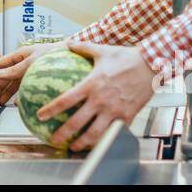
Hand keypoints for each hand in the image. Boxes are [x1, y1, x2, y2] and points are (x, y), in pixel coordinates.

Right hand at [0, 41, 62, 104]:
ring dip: (7, 93)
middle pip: (6, 75)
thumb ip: (15, 69)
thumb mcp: (31, 61)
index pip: (0, 64)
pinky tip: (16, 103)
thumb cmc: (54, 52)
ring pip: (14, 83)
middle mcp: (24, 62)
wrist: (73, 54)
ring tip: (0, 102)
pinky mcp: (38, 78)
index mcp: (20, 55)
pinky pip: (24, 88)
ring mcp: (31, 71)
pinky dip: (19, 95)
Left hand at [40, 43, 155, 152]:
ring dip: (82, 143)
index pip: (65, 100)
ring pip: (94, 133)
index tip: (40, 116)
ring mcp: (114, 111)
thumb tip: (69, 43)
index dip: (51, 110)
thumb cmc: (127, 57)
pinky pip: (113, 132)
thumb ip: (83, 48)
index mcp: (91, 84)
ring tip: (74, 147)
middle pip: (77, 122)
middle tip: (54, 140)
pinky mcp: (127, 117)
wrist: (151, 65)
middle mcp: (100, 100)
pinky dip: (104, 140)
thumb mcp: (102, 50)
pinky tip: (98, 144)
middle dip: (63, 134)